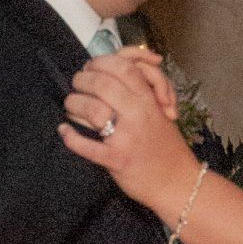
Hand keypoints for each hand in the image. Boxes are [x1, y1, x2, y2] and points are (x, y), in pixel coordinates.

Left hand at [61, 51, 199, 217]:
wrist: (178, 183)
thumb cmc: (167, 145)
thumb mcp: (161, 110)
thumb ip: (145, 85)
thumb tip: (122, 60)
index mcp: (149, 100)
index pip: (123, 67)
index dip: (101, 62)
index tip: (91, 67)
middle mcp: (139, 114)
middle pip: (103, 83)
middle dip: (82, 79)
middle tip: (77, 84)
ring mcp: (127, 137)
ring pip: (92, 109)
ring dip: (74, 104)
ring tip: (70, 106)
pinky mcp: (117, 160)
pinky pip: (87, 147)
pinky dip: (71, 137)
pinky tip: (64, 131)